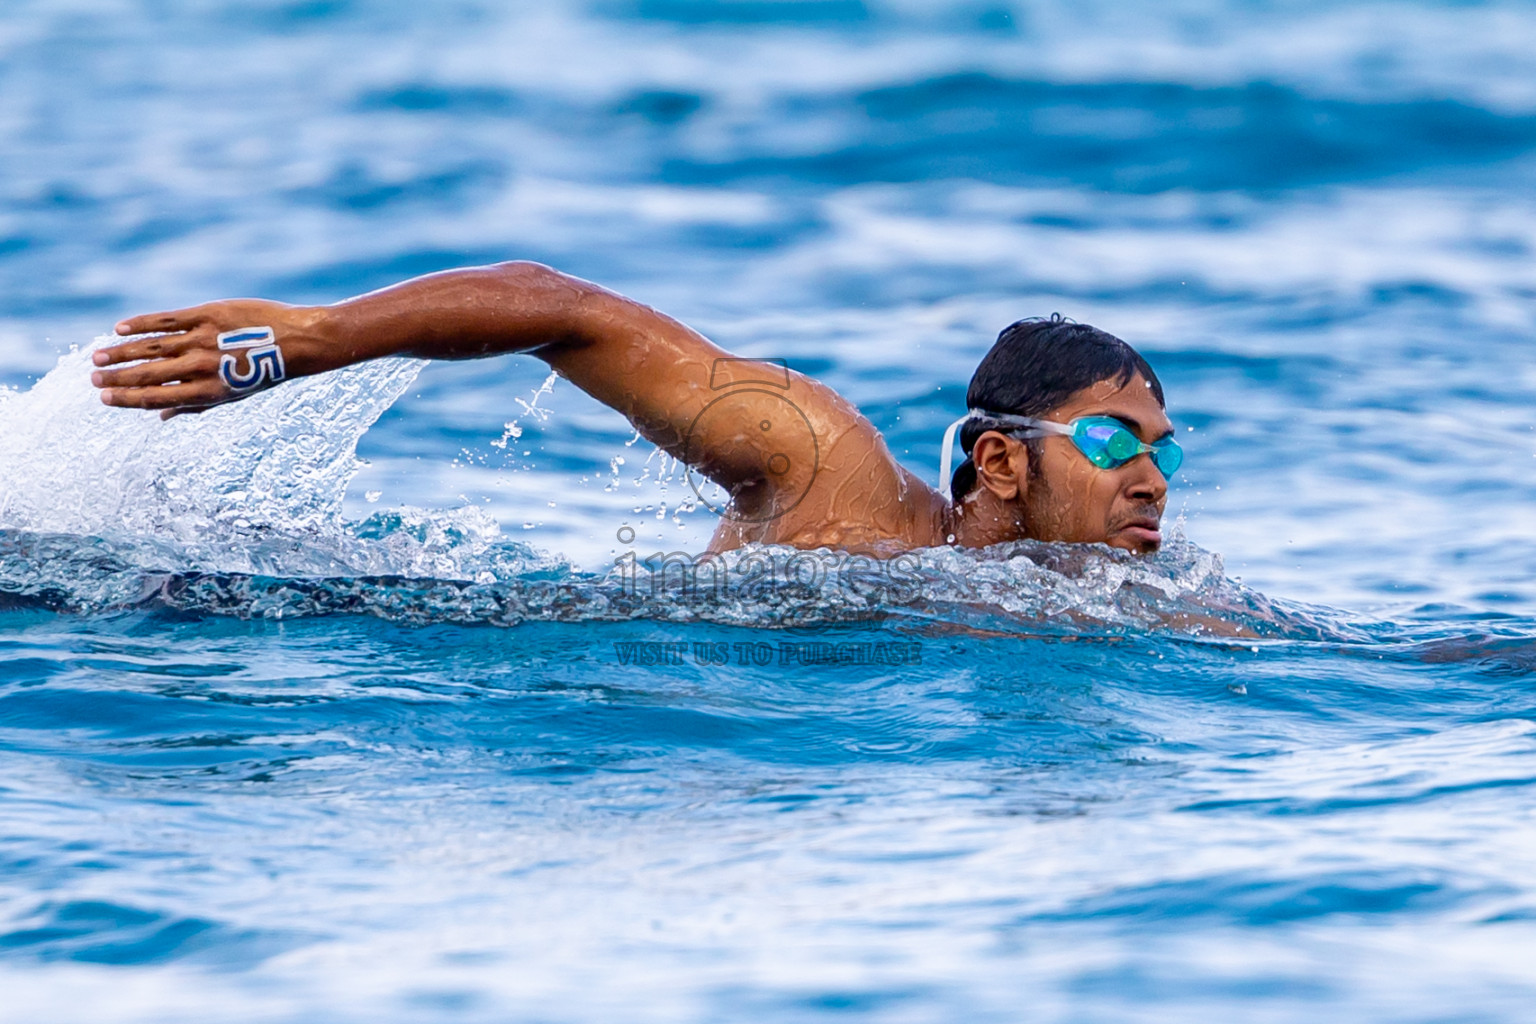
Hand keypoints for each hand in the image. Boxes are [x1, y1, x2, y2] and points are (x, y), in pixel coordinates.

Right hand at [93, 299, 325, 419]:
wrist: (297, 342)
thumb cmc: (264, 371)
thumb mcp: (233, 394)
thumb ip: (195, 405)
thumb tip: (161, 418)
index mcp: (207, 392)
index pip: (156, 398)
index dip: (127, 399)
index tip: (103, 397)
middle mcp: (202, 368)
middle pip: (148, 374)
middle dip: (117, 377)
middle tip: (92, 377)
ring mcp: (203, 340)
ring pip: (151, 346)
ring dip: (121, 352)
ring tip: (98, 355)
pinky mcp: (207, 315)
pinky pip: (167, 319)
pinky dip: (141, 324)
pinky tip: (120, 328)